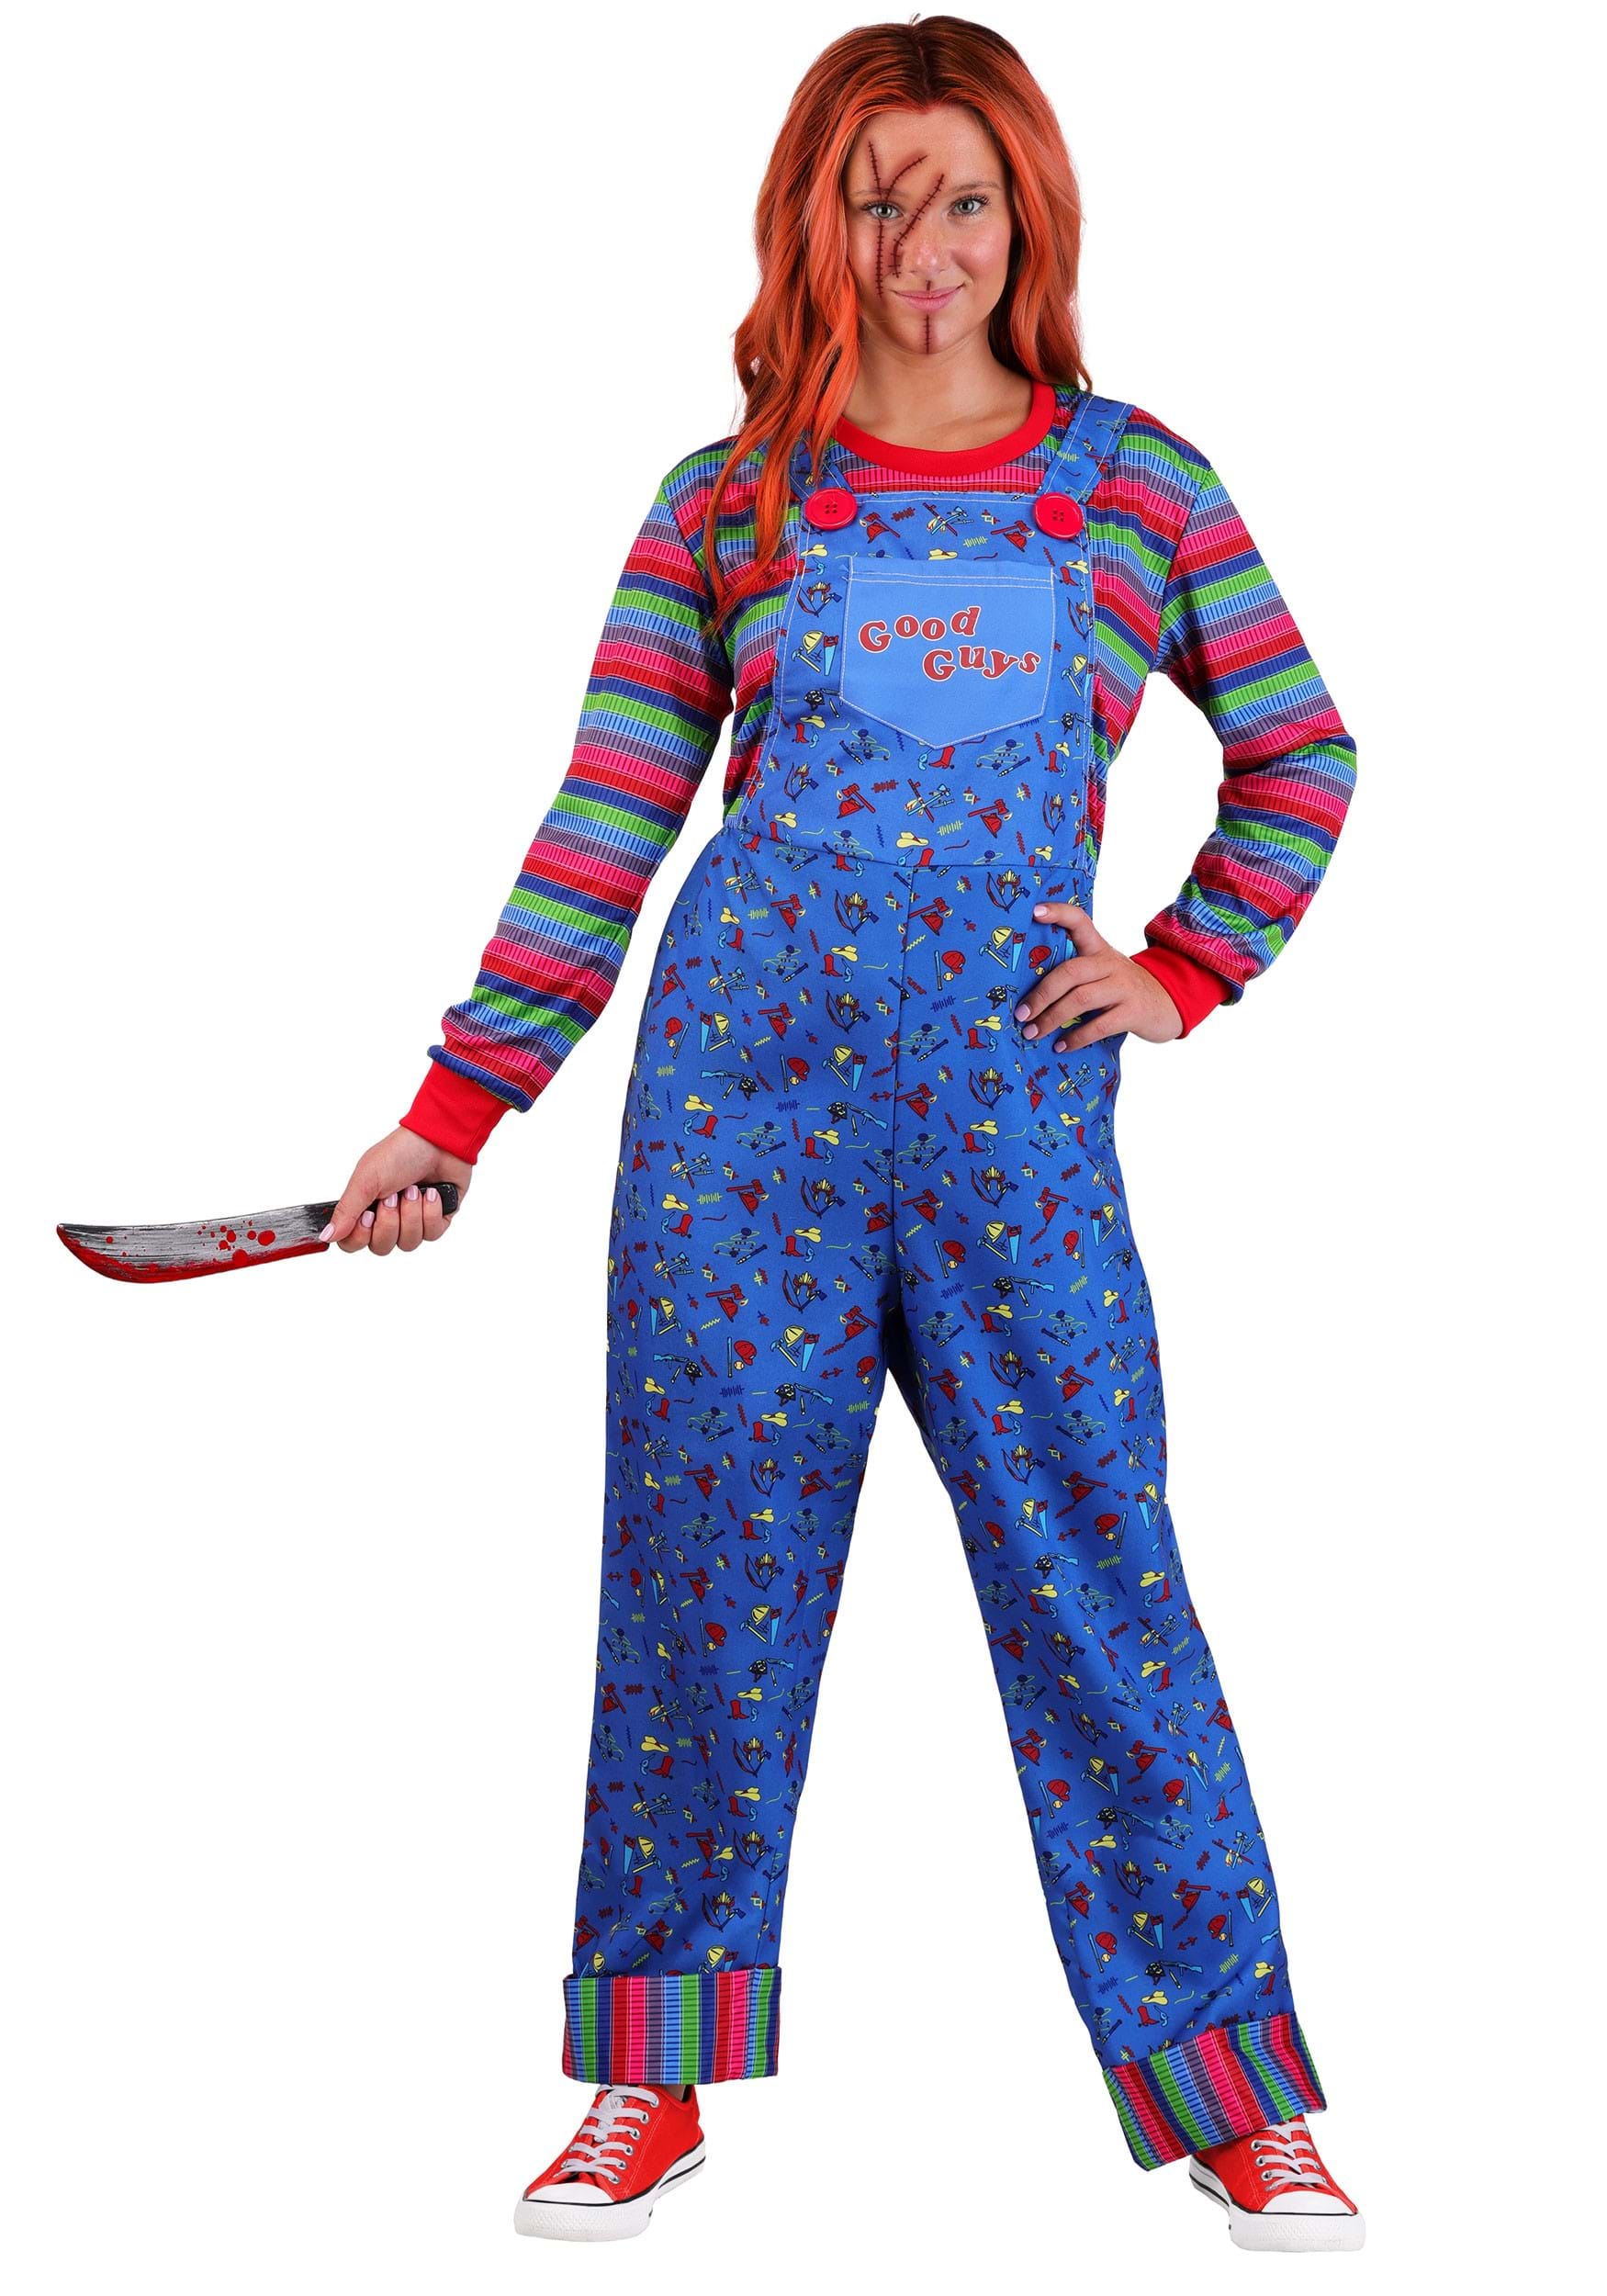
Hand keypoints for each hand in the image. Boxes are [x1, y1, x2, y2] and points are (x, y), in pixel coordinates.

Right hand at [320, 1125, 474, 1254]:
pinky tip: (431, 1193)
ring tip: (414, 1189)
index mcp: (364, 1207)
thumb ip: (346, 1210)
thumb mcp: (366, 1179)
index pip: (353, 1243)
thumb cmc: (400, 1153)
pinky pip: (431, 1234)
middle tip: (393, 1196)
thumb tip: (327, 1236)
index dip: (360, 1236)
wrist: (439, 1141)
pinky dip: (431, 1212)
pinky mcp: (436, 1220)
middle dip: (389, 1221)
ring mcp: (412, 1220)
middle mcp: (386, 1218)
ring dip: (411, 1214)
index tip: (368, 1215)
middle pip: (381, 1247)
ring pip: (408, 1243)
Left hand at [1013, 901, 1182, 1050]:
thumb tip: (1028, 994)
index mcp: (1099, 949)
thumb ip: (1076, 972)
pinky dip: (1077, 1037)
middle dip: (1041, 994)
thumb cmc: (1122, 988)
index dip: (1058, 914)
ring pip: (1081, 999)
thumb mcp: (1103, 970)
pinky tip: (1061, 1046)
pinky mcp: (1133, 1012)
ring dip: (1052, 1018)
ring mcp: (1123, 987)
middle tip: (1021, 1013)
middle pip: (1071, 971)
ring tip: (1033, 1033)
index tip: (1034, 912)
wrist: (1170, 1002)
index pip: (1080, 921)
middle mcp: (1110, 963)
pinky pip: (1099, 1026)